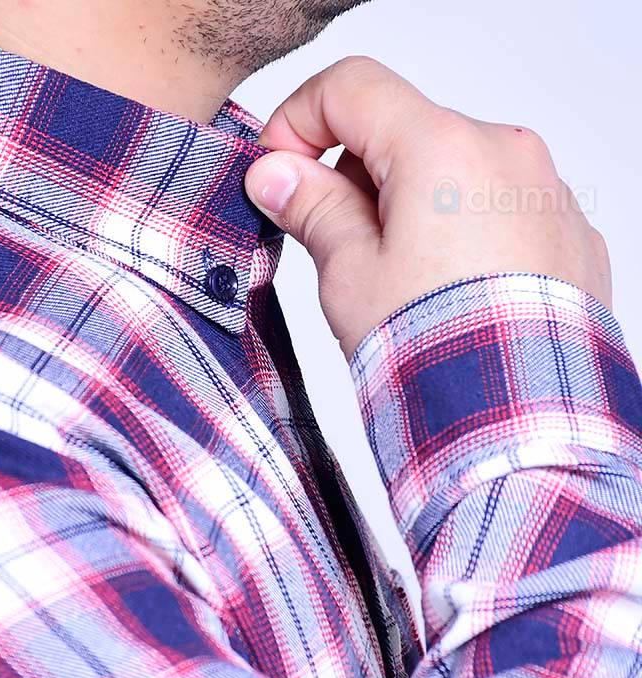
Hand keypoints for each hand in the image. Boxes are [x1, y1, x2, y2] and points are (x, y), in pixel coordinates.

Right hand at [245, 56, 611, 361]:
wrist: (520, 424)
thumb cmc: (433, 353)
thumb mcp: (349, 275)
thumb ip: (312, 208)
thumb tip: (276, 176)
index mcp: (442, 149)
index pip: (351, 88)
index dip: (297, 121)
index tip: (278, 172)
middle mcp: (506, 154)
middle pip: (402, 130)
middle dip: (353, 175)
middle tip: (330, 242)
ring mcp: (544, 195)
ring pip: (451, 171)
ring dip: (407, 205)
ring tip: (396, 282)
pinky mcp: (566, 235)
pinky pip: (497, 209)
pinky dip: (458, 231)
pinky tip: (445, 291)